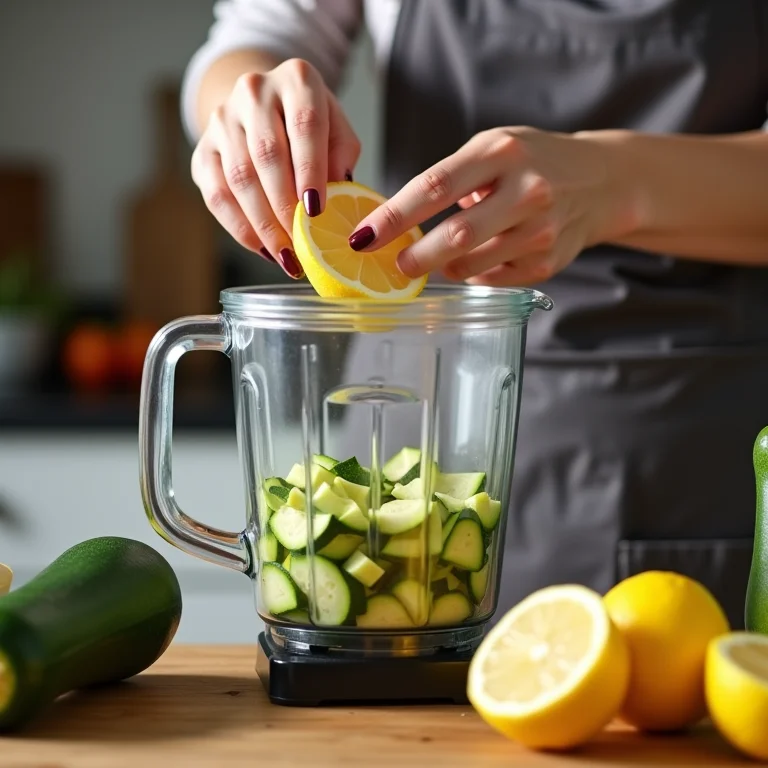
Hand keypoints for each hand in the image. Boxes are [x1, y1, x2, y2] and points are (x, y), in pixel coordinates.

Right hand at [192, 58, 360, 277]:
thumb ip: (341, 161)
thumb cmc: (310, 125)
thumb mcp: (337, 132)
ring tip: (285, 255)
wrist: (266, 106)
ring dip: (263, 224)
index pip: (304, 125)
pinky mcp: (203, 149)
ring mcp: (222, 119)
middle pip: (267, 155)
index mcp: (296, 80)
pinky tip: (262, 248)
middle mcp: (254, 92)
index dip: (310, 171)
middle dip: (285, 207)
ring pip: (240, 178)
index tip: (317, 211)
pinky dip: (240, 227)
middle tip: (302, 244)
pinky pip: (216, 194)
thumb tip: (336, 202)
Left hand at [348, 127, 629, 285]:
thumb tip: (396, 221)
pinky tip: (476, 260)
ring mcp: (540, 231)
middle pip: (454, 236)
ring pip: (470, 265)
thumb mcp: (494, 148)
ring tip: (434, 258)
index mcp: (501, 152)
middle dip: (413, 257)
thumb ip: (450, 178)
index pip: (434, 187)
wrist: (602, 181)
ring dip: (442, 267)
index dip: (393, 216)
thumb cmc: (533, 160)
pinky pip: (492, 279)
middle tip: (392, 264)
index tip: (362, 237)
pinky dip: (473, 274)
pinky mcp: (548, 262)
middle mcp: (525, 191)